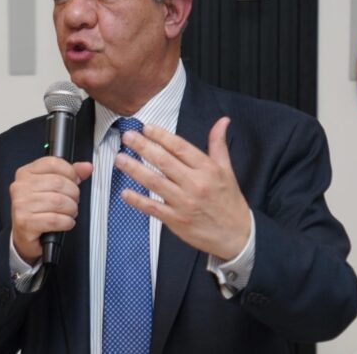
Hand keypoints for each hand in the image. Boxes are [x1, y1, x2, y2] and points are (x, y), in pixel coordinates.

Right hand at [10, 156, 92, 263]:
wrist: (24, 236)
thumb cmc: (37, 210)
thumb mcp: (51, 188)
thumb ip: (69, 175)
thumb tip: (86, 167)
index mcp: (25, 173)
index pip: (53, 163)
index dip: (70, 173)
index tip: (74, 181)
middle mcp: (20, 187)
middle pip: (58, 183)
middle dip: (73, 194)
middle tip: (72, 201)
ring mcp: (21, 205)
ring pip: (59, 202)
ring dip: (71, 210)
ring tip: (69, 213)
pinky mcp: (25, 223)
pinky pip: (55, 220)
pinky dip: (66, 222)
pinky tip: (65, 223)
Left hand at [115, 117, 250, 259]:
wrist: (237, 236)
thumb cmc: (229, 201)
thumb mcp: (227, 170)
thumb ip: (218, 145)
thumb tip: (222, 121)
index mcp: (207, 170)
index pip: (181, 148)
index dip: (162, 137)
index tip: (146, 127)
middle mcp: (195, 184)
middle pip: (164, 162)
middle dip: (143, 147)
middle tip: (127, 136)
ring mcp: (184, 203)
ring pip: (155, 183)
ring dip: (135, 170)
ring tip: (120, 159)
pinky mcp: (176, 220)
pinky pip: (153, 208)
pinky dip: (138, 201)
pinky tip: (125, 192)